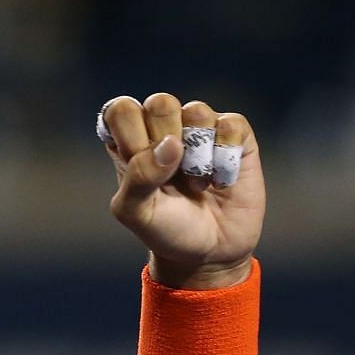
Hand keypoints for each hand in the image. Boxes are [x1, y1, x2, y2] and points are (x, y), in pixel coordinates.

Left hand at [101, 93, 263, 289]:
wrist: (210, 252)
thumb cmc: (165, 230)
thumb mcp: (137, 213)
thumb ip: (138, 177)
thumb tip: (170, 144)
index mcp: (129, 141)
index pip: (120, 110)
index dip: (130, 135)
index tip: (138, 165)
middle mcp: (163, 128)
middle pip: (160, 102)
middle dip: (165, 142)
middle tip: (170, 175)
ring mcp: (200, 128)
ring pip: (197, 111)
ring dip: (198, 157)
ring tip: (197, 184)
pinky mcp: (234, 134)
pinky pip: (231, 124)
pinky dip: (226, 157)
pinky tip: (221, 180)